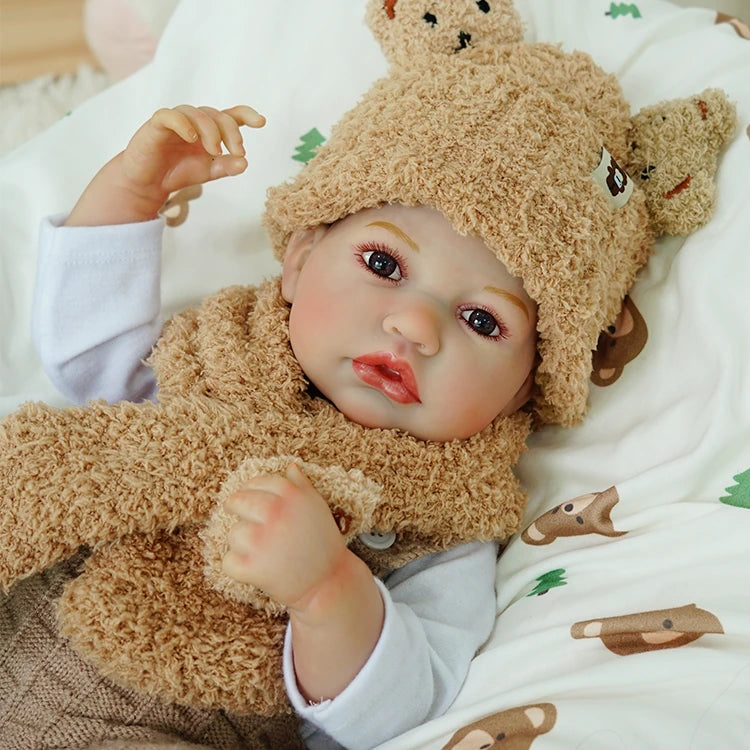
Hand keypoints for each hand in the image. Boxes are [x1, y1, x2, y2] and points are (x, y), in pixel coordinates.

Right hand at [121, 104, 264, 198]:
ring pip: (198, 114)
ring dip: (211, 131)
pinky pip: (170, 116)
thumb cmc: (179, 171)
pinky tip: (192, 138)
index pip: (231, 115)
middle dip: (232, 133)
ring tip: (215, 151)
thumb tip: (245, 163)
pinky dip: (183, 125)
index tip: (261, 122)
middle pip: (218, 115)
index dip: (247, 115)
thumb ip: (226, 166)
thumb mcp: (208, 171)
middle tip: (237, 152)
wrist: (150, 183)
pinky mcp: (157, 125)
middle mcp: (195, 122)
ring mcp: (176, 121)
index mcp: (210, 130)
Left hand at [222, 463, 347, 610]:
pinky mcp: (252, 567)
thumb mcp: (318, 507)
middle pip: (237, 501)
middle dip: (238, 511)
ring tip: (264, 552)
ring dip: (242, 544)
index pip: (257, 482)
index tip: (255, 501)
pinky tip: (257, 569)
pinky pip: (229, 561)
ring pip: (233, 533)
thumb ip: (302, 485)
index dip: (252, 491)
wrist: (328, 583)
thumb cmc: (323, 543)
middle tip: (250, 526)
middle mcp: (275, 512)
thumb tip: (290, 466)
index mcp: (291, 495)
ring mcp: (261, 540)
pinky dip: (238, 568)